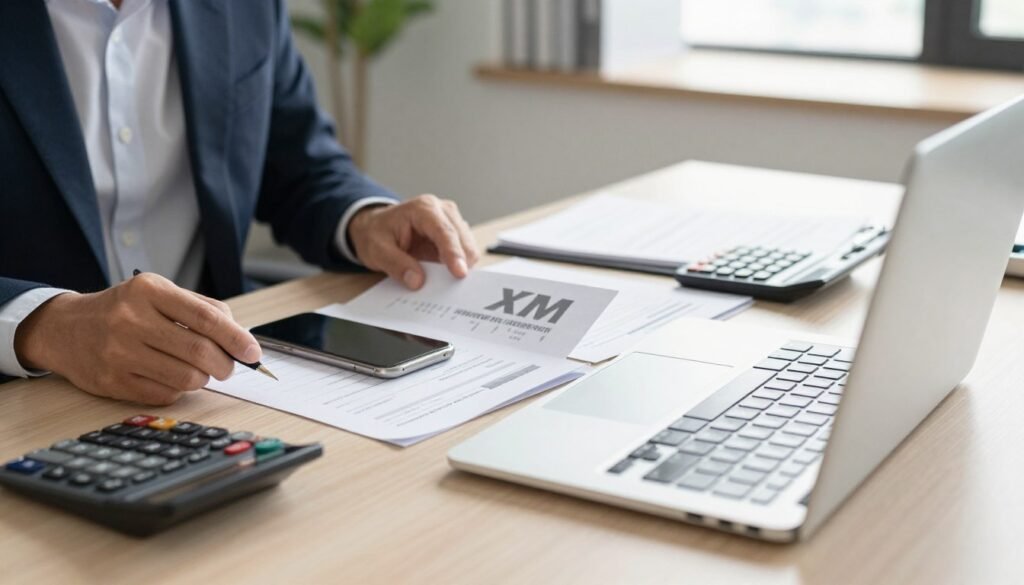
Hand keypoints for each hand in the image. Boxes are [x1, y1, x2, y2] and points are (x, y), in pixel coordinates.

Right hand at [13, 273, 261, 404]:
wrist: (65, 329)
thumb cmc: (124, 310)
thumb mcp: (159, 294)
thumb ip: (202, 309)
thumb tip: (241, 337)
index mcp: (149, 291)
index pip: (206, 317)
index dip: (236, 338)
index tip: (253, 352)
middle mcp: (131, 320)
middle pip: (200, 352)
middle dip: (225, 365)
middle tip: (229, 367)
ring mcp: (119, 353)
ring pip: (187, 378)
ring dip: (203, 378)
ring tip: (197, 369)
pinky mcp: (113, 381)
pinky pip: (166, 394)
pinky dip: (179, 389)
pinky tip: (169, 376)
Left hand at [348, 194, 479, 288]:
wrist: (375, 227)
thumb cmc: (376, 233)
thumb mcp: (376, 250)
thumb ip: (396, 265)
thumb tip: (417, 281)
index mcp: (423, 209)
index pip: (445, 231)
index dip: (454, 253)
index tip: (459, 273)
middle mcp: (442, 211)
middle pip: (463, 239)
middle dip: (460, 262)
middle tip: (450, 286)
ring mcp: (452, 221)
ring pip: (468, 247)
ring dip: (460, 265)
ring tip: (443, 279)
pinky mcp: (455, 234)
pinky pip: (465, 253)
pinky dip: (459, 265)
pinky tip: (445, 273)